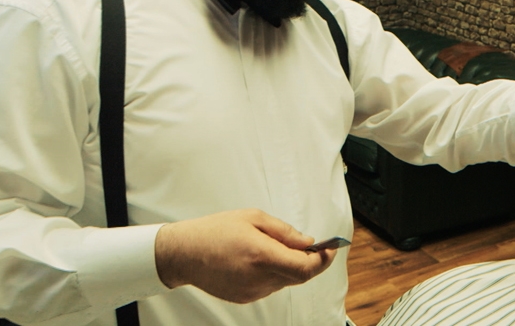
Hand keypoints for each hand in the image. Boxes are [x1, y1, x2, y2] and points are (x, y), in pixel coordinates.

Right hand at [154, 209, 337, 303]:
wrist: (184, 253)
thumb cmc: (215, 231)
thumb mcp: (253, 218)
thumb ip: (285, 231)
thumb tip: (307, 242)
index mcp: (262, 255)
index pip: (305, 267)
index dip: (323, 259)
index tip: (331, 249)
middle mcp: (258, 277)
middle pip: (300, 277)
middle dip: (312, 262)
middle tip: (315, 247)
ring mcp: (251, 291)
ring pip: (286, 282)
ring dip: (291, 267)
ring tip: (278, 248)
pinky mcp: (244, 297)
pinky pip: (270, 286)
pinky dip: (275, 273)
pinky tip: (261, 259)